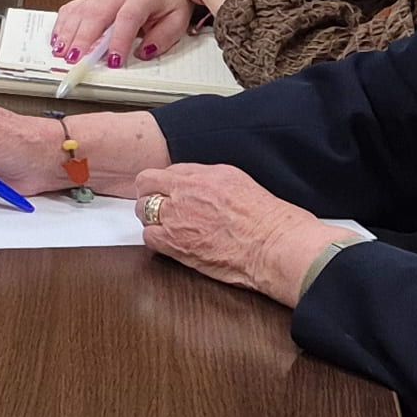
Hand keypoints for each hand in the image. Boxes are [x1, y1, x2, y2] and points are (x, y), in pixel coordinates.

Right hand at [49, 0, 195, 68]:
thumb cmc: (168, 2)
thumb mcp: (177, 21)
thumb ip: (162, 38)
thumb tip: (142, 52)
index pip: (127, 18)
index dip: (119, 40)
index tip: (114, 61)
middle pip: (96, 13)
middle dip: (83, 38)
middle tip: (75, 59)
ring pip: (80, 10)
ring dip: (68, 33)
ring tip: (61, 52)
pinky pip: (72, 7)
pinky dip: (63, 24)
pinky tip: (58, 39)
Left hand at [129, 163, 355, 305]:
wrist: (273, 245)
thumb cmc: (267, 220)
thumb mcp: (239, 183)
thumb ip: (211, 181)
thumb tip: (197, 184)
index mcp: (204, 175)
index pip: (165, 171)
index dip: (163, 183)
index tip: (166, 191)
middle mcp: (186, 192)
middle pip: (146, 185)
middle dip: (150, 195)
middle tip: (158, 206)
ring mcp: (177, 217)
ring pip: (143, 210)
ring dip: (151, 218)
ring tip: (166, 226)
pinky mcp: (175, 243)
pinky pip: (149, 237)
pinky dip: (155, 239)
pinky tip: (169, 242)